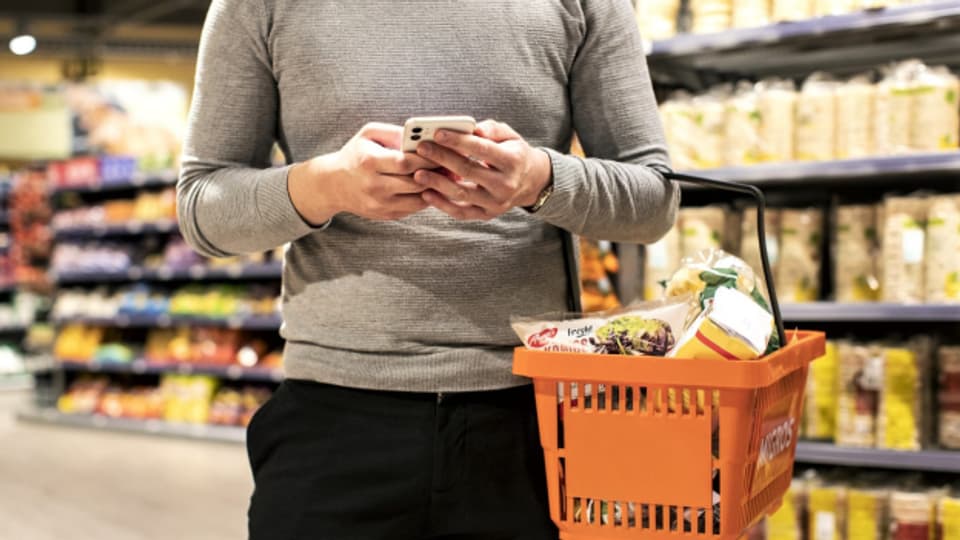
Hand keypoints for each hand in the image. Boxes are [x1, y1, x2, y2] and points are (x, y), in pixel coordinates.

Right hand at [288, 123, 437, 223]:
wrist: (333, 185)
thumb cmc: (355, 154)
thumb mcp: (368, 134)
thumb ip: (394, 133)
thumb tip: (422, 135)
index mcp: (369, 162)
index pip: (405, 162)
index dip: (427, 158)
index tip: (444, 151)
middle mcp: (374, 186)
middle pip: (415, 182)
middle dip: (437, 174)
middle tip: (455, 165)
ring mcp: (379, 204)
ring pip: (418, 199)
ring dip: (436, 188)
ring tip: (449, 177)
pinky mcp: (385, 215)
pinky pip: (413, 208)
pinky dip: (426, 198)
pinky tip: (436, 187)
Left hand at [412, 120, 551, 220]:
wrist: (531, 182)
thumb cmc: (513, 153)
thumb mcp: (509, 136)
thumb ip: (491, 129)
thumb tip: (472, 129)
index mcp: (512, 161)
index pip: (482, 149)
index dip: (459, 141)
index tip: (437, 133)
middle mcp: (506, 184)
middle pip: (469, 170)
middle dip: (442, 158)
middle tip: (421, 148)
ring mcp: (496, 202)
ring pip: (462, 194)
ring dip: (437, 184)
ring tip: (418, 173)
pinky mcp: (487, 214)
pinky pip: (461, 212)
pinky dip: (442, 205)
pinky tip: (426, 194)